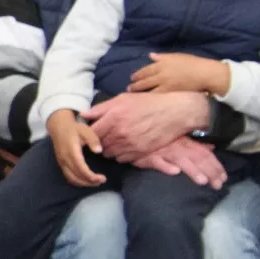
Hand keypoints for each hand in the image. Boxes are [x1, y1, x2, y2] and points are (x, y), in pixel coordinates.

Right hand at [47, 109, 105, 186]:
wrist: (59, 127)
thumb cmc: (74, 128)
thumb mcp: (86, 130)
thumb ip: (93, 140)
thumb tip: (98, 151)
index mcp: (71, 151)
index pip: (81, 168)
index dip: (91, 176)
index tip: (102, 178)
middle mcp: (64, 159)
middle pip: (76, 176)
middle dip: (89, 182)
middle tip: (101, 181)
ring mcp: (61, 162)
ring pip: (71, 178)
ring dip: (84, 183)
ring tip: (95, 182)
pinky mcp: (61, 164)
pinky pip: (68, 176)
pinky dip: (77, 181)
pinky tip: (86, 180)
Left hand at [82, 91, 209, 160]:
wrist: (175, 113)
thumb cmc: (148, 103)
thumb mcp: (123, 99)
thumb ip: (101, 108)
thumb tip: (83, 115)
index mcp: (113, 118)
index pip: (91, 133)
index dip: (89, 134)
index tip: (91, 132)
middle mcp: (120, 133)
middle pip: (99, 145)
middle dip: (98, 142)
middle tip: (104, 137)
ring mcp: (130, 145)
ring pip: (109, 154)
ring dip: (109, 149)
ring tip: (115, 141)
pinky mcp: (140, 153)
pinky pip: (122, 159)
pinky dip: (121, 154)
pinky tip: (125, 146)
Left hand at [129, 53, 229, 95]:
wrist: (204, 73)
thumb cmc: (192, 63)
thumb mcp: (176, 56)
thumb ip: (162, 57)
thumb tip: (151, 55)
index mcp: (162, 63)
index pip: (146, 70)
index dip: (138, 74)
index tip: (132, 78)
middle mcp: (161, 73)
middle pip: (145, 80)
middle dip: (136, 85)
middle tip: (129, 88)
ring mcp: (165, 84)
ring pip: (149, 89)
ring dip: (140, 92)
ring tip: (133, 95)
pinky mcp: (170, 92)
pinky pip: (157, 96)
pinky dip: (149, 98)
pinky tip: (144, 101)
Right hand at [130, 135, 227, 188]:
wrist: (134, 133)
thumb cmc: (157, 139)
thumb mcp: (177, 139)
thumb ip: (194, 145)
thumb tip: (211, 149)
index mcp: (185, 142)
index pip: (204, 153)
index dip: (216, 165)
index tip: (224, 178)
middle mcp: (177, 146)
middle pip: (197, 158)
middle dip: (210, 171)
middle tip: (218, 185)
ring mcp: (162, 151)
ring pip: (180, 160)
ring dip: (192, 170)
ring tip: (202, 181)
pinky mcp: (147, 156)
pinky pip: (157, 161)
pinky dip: (165, 166)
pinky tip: (174, 172)